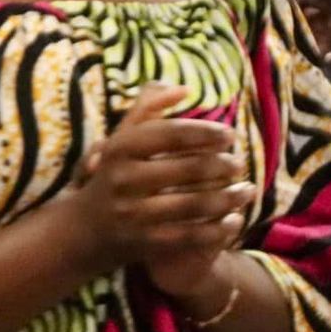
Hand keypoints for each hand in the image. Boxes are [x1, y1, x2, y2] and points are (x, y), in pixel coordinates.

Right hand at [66, 83, 253, 296]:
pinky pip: (192, 236)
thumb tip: (184, 89)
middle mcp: (125, 179)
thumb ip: (148, 108)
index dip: (205, 131)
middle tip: (240, 163)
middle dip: (223, 166)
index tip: (230, 134)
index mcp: (120, 148)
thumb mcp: (121, 139)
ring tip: (247, 190)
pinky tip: (234, 220)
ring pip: (195, 204)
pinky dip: (218, 228)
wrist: (82, 230)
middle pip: (189, 169)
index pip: (171, 133)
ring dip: (229, 197)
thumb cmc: (111, 175)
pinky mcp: (146, 243)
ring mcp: (135, 213)